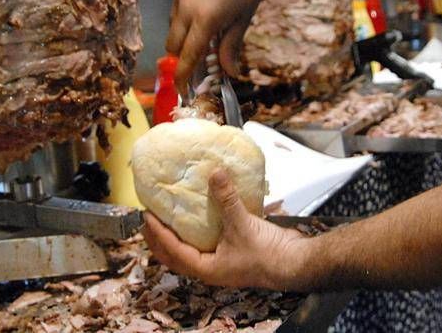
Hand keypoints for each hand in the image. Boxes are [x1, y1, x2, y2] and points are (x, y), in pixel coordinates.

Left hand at [142, 169, 308, 290]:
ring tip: (167, 215)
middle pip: (175, 255)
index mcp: (205, 269)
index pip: (172, 250)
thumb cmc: (266, 254)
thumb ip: (226, 198)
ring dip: (177, 234)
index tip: (146, 214)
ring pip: (190, 248)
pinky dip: (200, 226)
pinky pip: (208, 238)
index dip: (157, 232)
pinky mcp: (232, 249)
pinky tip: (199, 211)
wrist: (295, 262)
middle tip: (148, 217)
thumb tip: (214, 172)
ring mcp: (220, 260)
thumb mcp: (241, 224)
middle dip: (160, 238)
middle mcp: (209, 267)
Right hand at [166, 0, 270, 92]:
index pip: (188, 56)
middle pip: (173, 46)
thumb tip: (230, 74)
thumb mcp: (242, 21)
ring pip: (172, 30)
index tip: (183, 91)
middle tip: (195, 65)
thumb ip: (231, 48)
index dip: (183, 76)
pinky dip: (182, 22)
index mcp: (206, 19)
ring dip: (181, 40)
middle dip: (181, 59)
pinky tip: (199, 18)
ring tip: (200, 38)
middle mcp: (187, 7)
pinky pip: (174, 13)